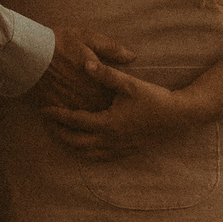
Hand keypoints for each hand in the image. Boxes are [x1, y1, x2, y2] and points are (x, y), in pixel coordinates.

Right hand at [25, 27, 132, 113]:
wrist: (29, 53)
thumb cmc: (60, 43)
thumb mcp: (89, 39)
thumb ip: (112, 49)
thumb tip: (132, 57)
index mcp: (98, 82)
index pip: (117, 98)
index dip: (121, 99)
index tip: (125, 99)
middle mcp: (86, 98)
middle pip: (104, 112)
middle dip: (109, 112)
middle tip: (116, 112)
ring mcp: (71, 106)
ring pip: (87, 120)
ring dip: (93, 119)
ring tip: (98, 118)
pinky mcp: (56, 110)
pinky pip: (68, 121)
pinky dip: (73, 121)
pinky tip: (77, 120)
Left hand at [42, 58, 206, 160]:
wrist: (178, 117)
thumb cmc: (154, 98)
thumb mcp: (130, 84)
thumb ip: (106, 74)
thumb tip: (87, 64)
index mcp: (108, 123)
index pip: (75, 121)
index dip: (57, 116)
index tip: (44, 110)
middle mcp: (110, 140)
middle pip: (75, 142)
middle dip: (59, 133)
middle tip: (48, 123)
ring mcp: (118, 148)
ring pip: (86, 153)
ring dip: (71, 144)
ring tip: (62, 133)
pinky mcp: (126, 151)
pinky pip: (100, 157)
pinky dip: (87, 152)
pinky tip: (84, 144)